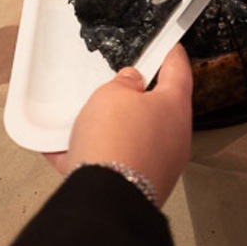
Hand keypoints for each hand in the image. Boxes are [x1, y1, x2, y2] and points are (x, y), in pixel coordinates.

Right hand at [46, 44, 192, 205]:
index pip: (178, 70)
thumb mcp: (112, 93)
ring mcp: (157, 166)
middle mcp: (173, 139)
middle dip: (134, 97)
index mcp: (175, 108)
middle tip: (115, 86)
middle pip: (156, 108)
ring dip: (111, 129)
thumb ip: (123, 82)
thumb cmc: (115, 142)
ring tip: (85, 123)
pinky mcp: (137, 187)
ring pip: (132, 137)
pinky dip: (94, 155)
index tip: (170, 46)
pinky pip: (114, 162)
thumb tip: (130, 84)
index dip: (171, 53)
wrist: (103, 199)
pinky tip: (68, 151)